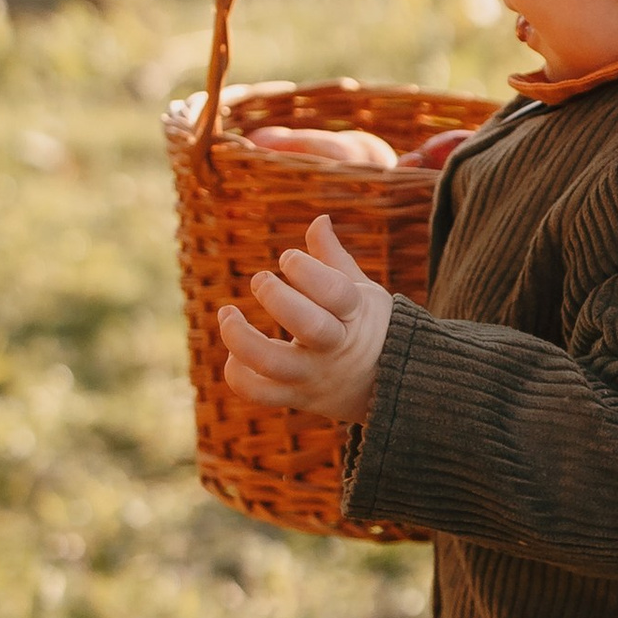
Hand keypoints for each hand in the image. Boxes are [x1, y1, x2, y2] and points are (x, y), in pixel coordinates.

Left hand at [218, 213, 393, 419]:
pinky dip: (239, 377)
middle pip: (309, 327)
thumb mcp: (362, 292)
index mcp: (355, 315)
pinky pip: (261, 394)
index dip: (307, 271)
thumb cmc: (370, 328)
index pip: (336, 292)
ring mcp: (315, 376)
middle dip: (278, 299)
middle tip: (260, 278)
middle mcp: (335, 348)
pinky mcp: (297, 398)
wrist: (391, 389)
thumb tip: (319, 219)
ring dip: (242, 339)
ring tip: (227, 313)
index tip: (287, 257)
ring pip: (274, 364)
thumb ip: (334, 258)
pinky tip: (233, 356)